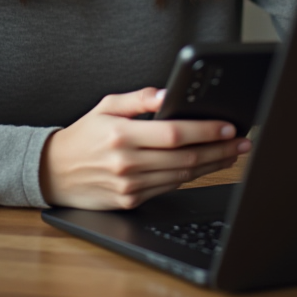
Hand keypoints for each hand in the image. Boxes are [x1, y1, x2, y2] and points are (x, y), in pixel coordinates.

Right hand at [39, 87, 251, 209]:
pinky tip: (204, 167)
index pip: (175, 134)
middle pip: (185, 158)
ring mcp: (130, 186)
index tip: (229, 127)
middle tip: (243, 142)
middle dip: (220, 150)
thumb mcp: (105, 106)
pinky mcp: (131, 202)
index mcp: (121, 135)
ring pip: (182, 176)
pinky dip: (190, 177)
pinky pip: (169, 188)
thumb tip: (168, 94)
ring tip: (232, 155)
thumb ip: (138, 99)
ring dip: (212, 166)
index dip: (206, 131)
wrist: (53, 173)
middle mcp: (127, 163)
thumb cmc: (83, 136)